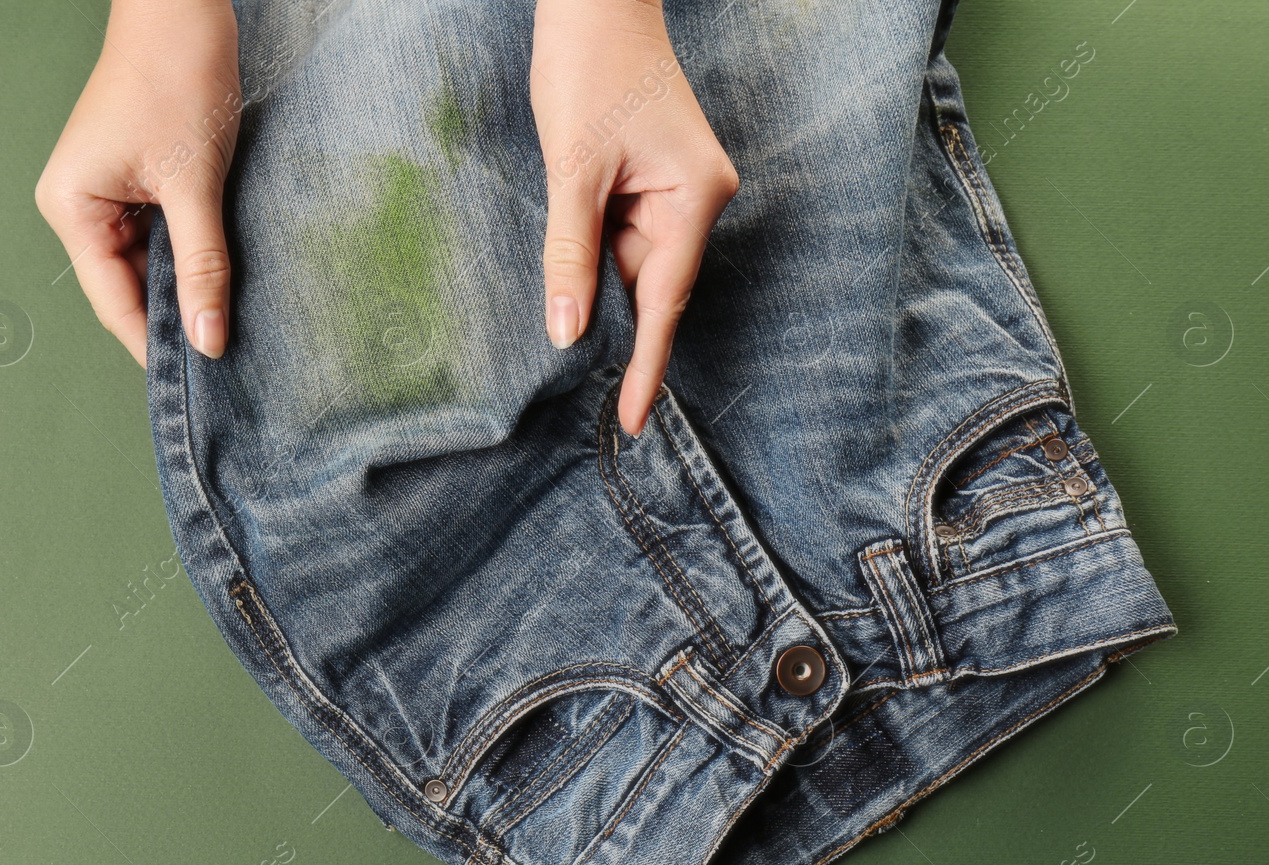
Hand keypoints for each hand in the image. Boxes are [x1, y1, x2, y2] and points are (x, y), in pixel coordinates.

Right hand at [35, 0, 241, 365]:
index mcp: (71, 208)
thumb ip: (203, 265)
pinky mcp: (134, 185)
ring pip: (149, 268)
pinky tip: (223, 281)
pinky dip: (190, 260)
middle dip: (174, 320)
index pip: (113, 302)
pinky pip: (160, 240)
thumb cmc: (176, 80)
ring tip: (230, 324)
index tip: (198, 383)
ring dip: (186, 290)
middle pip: (129, 289)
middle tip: (226, 360)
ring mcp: (105, 197)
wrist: (183, 13)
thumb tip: (208, 338)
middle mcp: (78, 207)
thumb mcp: (195, 184)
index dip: (155, 345)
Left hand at [531, 0, 738, 435]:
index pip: (666, 302)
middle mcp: (700, 200)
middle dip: (608, 298)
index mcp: (695, 198)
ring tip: (570, 203)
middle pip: (650, 281)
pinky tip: (577, 214)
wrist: (596, 3)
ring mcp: (683, 190)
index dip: (646, 365)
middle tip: (568, 301)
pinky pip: (629, 232)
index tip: (633, 419)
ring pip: (635, 258)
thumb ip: (570, 253)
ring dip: (597, 258)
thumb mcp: (571, 170)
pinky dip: (599, 240)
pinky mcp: (661, 180)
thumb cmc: (589, 69)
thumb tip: (567, 331)